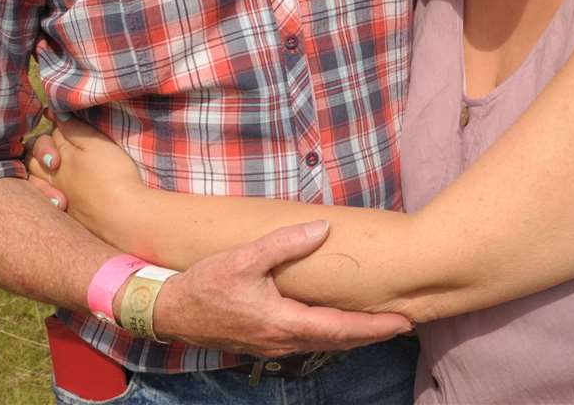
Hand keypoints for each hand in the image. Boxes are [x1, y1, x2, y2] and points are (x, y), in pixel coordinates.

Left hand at [27, 119, 142, 236]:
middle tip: (60, 152)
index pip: (47, 138)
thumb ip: (75, 129)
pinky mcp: (68, 216)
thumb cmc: (111, 175)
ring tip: (56, 170)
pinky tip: (60, 197)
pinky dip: (49, 195)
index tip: (69, 123)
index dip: (58, 129)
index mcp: (57, 158)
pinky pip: (47, 203)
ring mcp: (58, 199)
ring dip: (41, 175)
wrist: (122, 218)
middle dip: (42, 151)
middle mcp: (51, 179)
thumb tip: (56, 115)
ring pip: (36, 183)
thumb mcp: (96, 144)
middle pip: (34, 161)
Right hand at [155, 222, 411, 354]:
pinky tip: (336, 325)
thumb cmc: (205, 284)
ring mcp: (273, 345)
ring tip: (377, 325)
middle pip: (337, 341)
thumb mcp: (244, 258)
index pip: (340, 329)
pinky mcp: (263, 342)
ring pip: (322, 344)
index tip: (403, 322)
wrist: (170, 312)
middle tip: (402, 324)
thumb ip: (285, 244)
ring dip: (351, 336)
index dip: (374, 326)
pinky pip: (307, 342)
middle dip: (371, 334)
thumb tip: (322, 228)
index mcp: (284, 322)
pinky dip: (329, 336)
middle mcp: (283, 341)